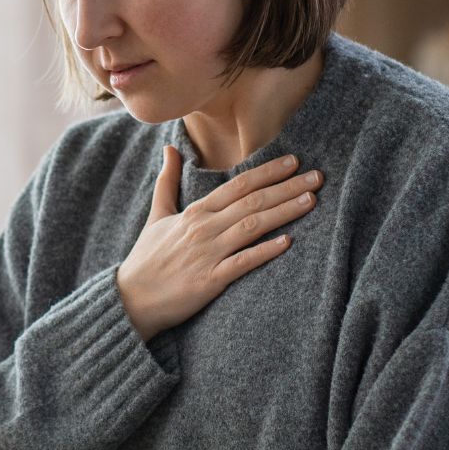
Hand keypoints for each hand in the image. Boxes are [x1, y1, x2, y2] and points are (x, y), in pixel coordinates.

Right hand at [117, 146, 323, 340]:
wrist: (131, 300)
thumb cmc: (146, 259)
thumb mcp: (156, 216)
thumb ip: (167, 182)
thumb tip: (169, 149)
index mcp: (195, 212)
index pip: (237, 185)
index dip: (267, 172)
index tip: (293, 161)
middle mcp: (204, 228)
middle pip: (252, 201)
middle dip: (286, 186)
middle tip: (317, 177)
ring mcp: (207, 254)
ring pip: (252, 226)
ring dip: (283, 212)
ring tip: (310, 200)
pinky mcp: (209, 280)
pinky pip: (242, 263)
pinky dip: (264, 251)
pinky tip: (288, 242)